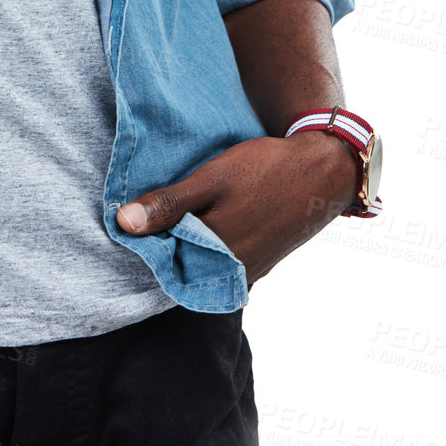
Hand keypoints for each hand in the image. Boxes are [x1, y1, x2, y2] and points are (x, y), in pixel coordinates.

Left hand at [115, 131, 358, 285]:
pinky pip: (223, 260)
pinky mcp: (260, 263)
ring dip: (189, 241)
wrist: (322, 172)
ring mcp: (249, 271)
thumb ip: (168, 205)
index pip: (163, 260)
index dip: (146, 238)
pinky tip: (208, 217)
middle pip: (184, 264)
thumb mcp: (210, 179)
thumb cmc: (265, 171)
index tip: (135, 214)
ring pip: (204, 262)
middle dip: (166, 241)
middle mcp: (233, 274)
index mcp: (217, 257)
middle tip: (155, 210)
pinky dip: (210, 243)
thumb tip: (123, 223)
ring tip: (182, 210)